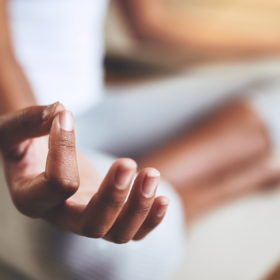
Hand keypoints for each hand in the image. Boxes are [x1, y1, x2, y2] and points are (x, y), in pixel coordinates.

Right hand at [0, 103, 169, 242]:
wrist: (41, 160)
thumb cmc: (26, 146)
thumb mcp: (15, 131)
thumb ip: (30, 121)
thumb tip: (60, 111)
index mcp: (34, 200)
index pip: (57, 185)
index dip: (64, 148)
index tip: (65, 116)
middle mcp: (63, 218)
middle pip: (93, 224)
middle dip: (114, 196)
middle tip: (127, 164)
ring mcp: (89, 219)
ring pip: (119, 233)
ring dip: (140, 207)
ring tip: (151, 174)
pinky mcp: (109, 214)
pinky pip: (134, 231)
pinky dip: (151, 219)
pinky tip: (162, 197)